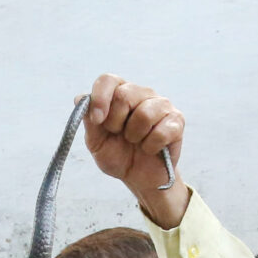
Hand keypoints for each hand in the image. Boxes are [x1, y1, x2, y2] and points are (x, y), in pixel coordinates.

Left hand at [84, 75, 189, 228]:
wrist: (139, 177)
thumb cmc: (118, 155)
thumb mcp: (96, 142)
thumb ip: (89, 121)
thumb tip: (80, 98)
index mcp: (119, 94)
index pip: (107, 80)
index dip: (100, 98)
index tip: (97, 120)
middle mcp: (141, 93)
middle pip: (125, 94)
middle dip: (116, 122)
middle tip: (119, 135)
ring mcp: (161, 105)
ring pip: (144, 113)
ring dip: (134, 136)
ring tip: (136, 142)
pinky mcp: (176, 120)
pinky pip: (161, 131)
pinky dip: (150, 146)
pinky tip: (150, 149)